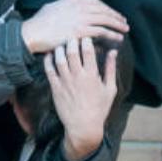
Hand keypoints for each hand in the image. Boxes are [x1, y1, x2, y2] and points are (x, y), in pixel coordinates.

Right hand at [21, 0, 127, 53]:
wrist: (32, 33)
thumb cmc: (38, 23)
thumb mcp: (51, 8)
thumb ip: (64, 7)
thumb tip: (71, 8)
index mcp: (71, 0)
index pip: (95, 2)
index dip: (106, 8)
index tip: (112, 13)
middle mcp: (78, 7)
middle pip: (103, 10)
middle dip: (115, 15)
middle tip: (123, 21)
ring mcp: (80, 18)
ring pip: (105, 20)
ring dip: (117, 24)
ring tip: (124, 29)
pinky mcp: (81, 31)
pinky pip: (102, 31)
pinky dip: (112, 34)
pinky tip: (118, 38)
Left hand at [44, 37, 117, 160]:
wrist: (83, 126)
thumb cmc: (99, 108)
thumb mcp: (110, 88)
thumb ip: (111, 69)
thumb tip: (113, 51)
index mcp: (92, 76)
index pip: (88, 51)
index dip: (86, 39)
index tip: (86, 35)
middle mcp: (78, 77)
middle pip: (72, 51)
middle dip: (72, 40)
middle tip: (72, 34)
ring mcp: (65, 82)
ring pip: (59, 59)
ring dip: (59, 48)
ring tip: (61, 43)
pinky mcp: (55, 88)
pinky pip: (49, 70)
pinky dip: (48, 60)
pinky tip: (50, 54)